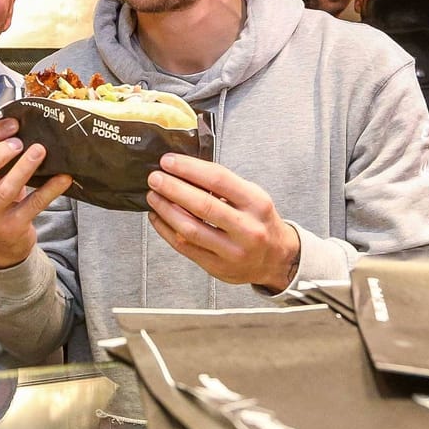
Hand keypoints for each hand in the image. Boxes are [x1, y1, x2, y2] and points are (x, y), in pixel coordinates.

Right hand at [0, 118, 70, 269]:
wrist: (0, 247)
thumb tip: (17, 127)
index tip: (13, 123)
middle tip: (19, 141)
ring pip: (6, 189)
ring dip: (24, 168)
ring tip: (40, 150)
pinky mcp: (11, 228)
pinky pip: (33, 204)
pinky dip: (50, 189)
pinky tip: (63, 177)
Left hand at [145, 154, 299, 289]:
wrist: (275, 258)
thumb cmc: (258, 221)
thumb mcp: (251, 196)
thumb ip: (222, 184)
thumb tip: (183, 170)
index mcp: (256, 203)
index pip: (218, 179)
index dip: (189, 168)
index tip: (169, 161)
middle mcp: (247, 228)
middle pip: (202, 205)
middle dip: (173, 188)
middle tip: (155, 178)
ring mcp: (232, 251)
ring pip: (190, 229)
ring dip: (166, 210)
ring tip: (153, 196)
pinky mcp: (217, 267)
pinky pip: (185, 247)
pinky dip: (166, 230)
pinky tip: (158, 217)